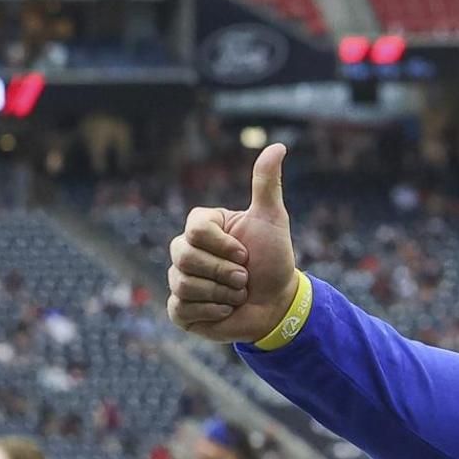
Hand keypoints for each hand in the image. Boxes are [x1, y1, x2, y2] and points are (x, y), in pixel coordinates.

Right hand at [169, 144, 297, 342]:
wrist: (279, 304)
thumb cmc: (274, 260)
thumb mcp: (273, 219)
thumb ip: (267, 184)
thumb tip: (278, 145)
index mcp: (201, 227)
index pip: (195, 230)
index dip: (225, 246)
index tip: (246, 254)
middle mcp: (184, 250)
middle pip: (184, 257)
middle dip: (225, 272)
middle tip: (245, 278)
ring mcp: (179, 279)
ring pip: (183, 284)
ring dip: (222, 294)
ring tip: (237, 294)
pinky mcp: (180, 309)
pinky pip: (181, 309)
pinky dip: (211, 313)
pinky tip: (225, 311)